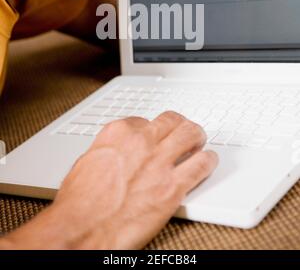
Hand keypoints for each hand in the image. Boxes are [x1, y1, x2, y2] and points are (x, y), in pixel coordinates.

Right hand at [2, 111, 217, 249]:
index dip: (153, 130)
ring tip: (199, 142)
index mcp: (119, 132)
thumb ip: (110, 150)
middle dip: (179, 126)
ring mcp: (159, 162)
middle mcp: (142, 141)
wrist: (82, 230)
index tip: (156, 136)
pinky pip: (202, 165)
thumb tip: (119, 152)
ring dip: (197, 136)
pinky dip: (208, 161)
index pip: (145, 120)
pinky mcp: (173, 187)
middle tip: (184, 132)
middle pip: (172, 121)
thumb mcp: (88, 161)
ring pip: (191, 134)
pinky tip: (208, 162)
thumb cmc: (80, 202)